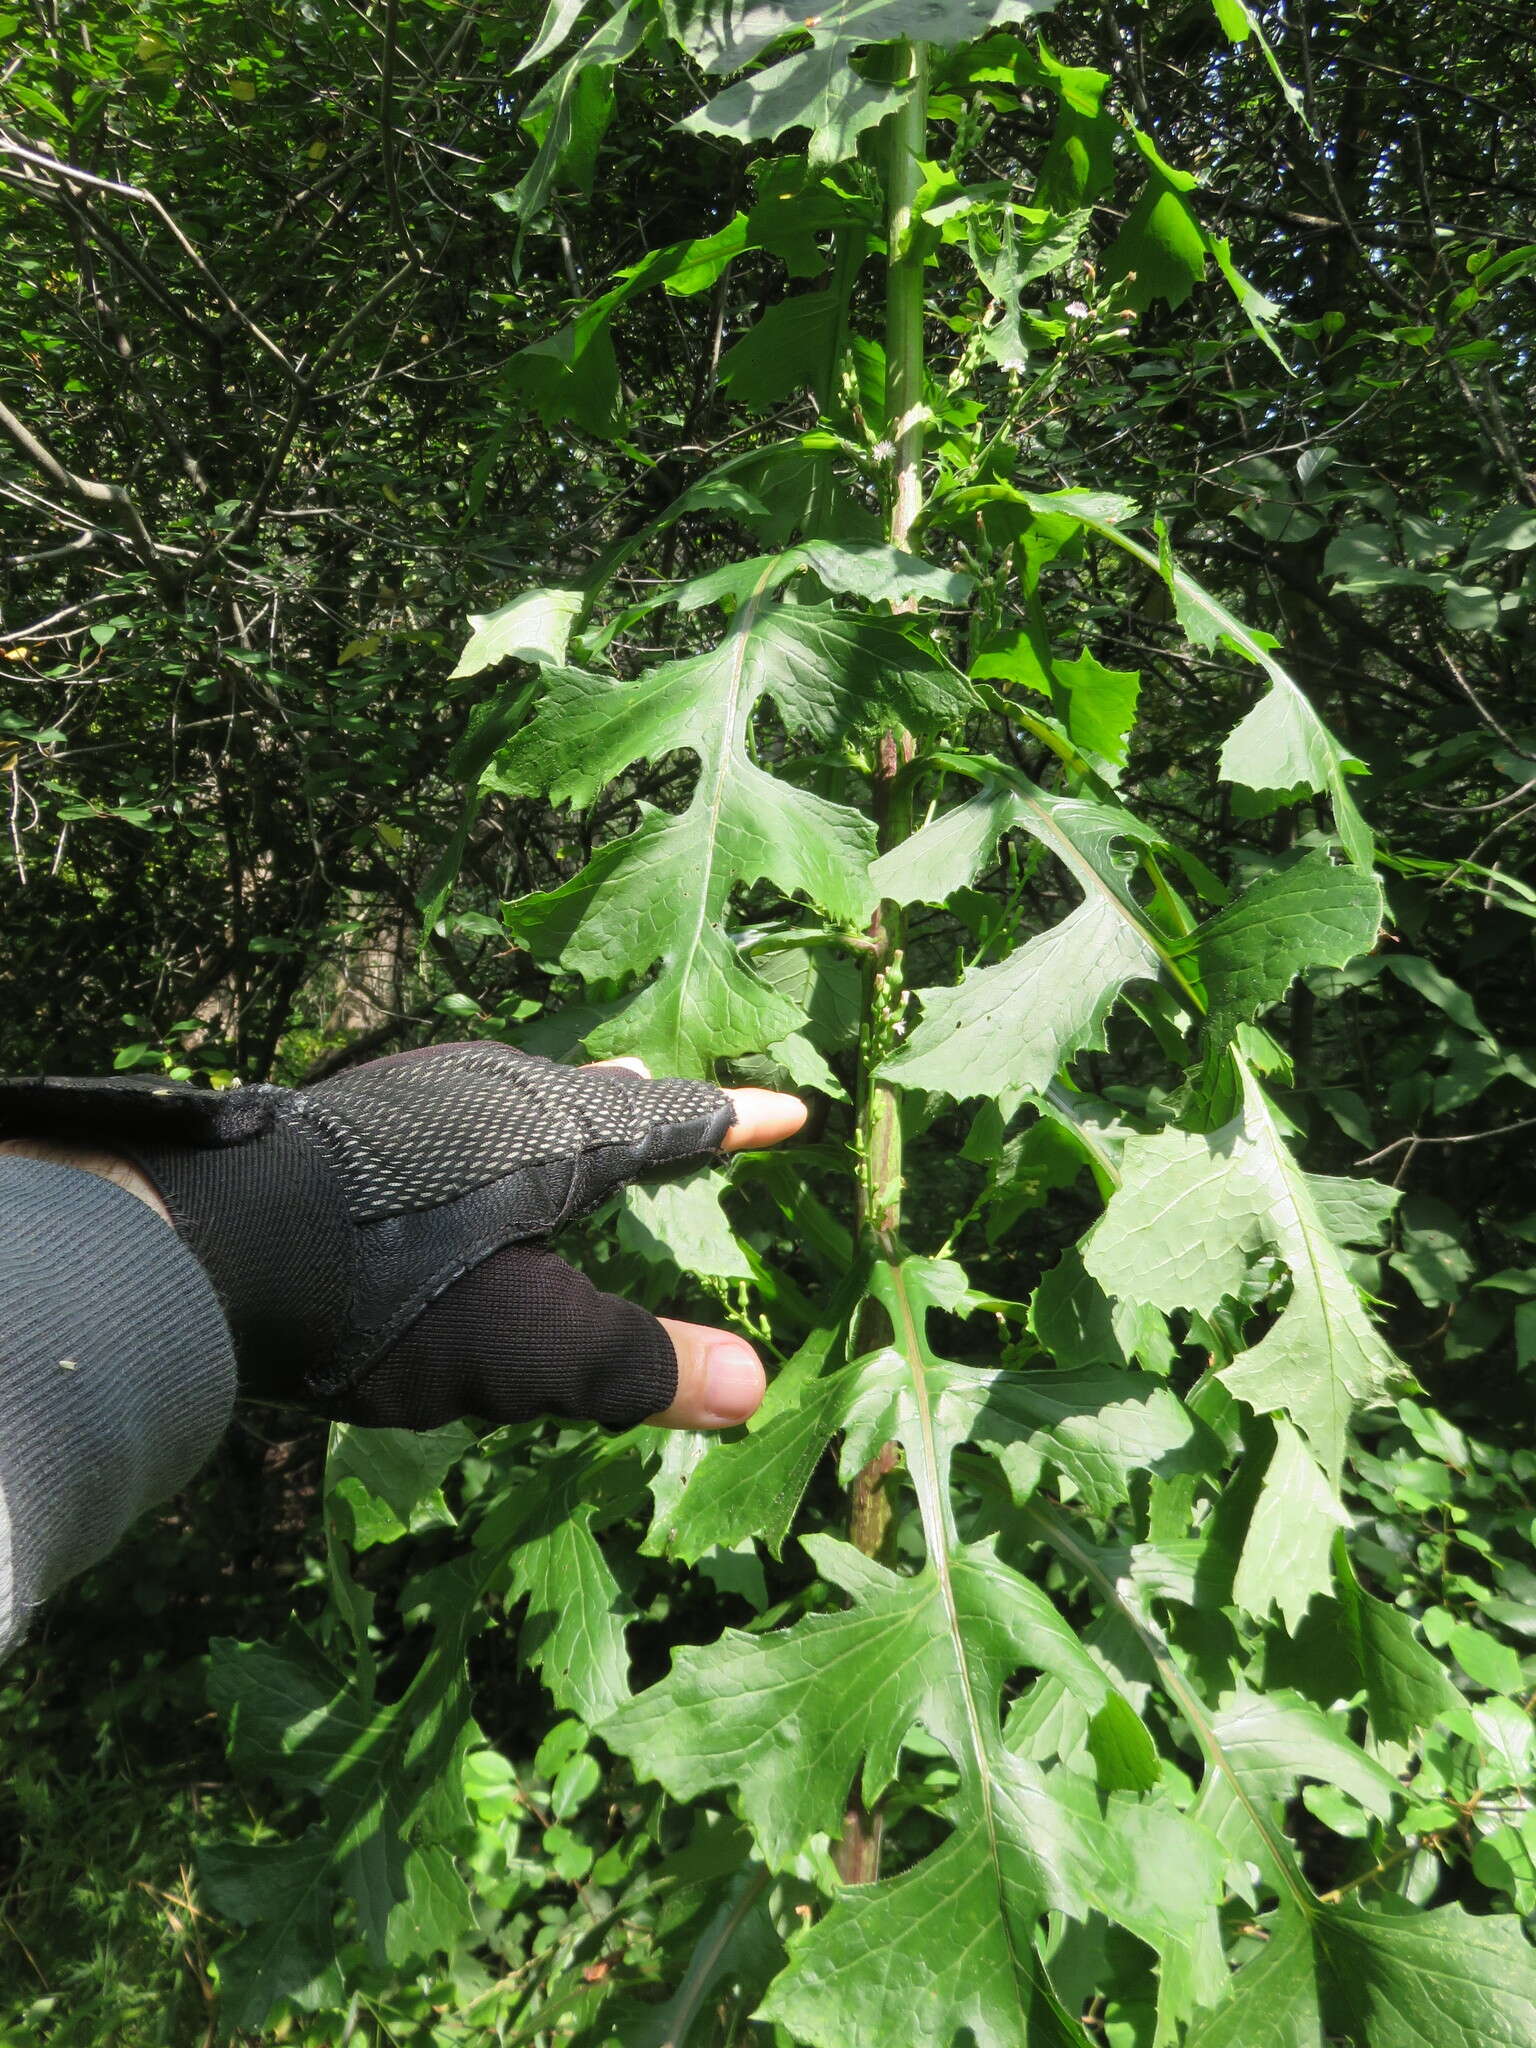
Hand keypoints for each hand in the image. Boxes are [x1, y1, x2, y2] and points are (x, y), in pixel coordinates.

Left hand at [0, 1048, 805, 1434]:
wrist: (200, 1246)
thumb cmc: (382, 1296)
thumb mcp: (522, 1347)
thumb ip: (634, 1368)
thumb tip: (756, 1388)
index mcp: (556, 1132)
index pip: (670, 1122)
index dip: (734, 1124)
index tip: (792, 1111)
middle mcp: (495, 1090)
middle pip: (598, 1092)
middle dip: (651, 1105)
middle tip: (688, 1104)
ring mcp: (418, 1093)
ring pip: (525, 1092)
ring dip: (574, 1105)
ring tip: (595, 1103)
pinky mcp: (357, 1116)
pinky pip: (467, 1105)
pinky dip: (504, 1122)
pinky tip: (465, 1151)